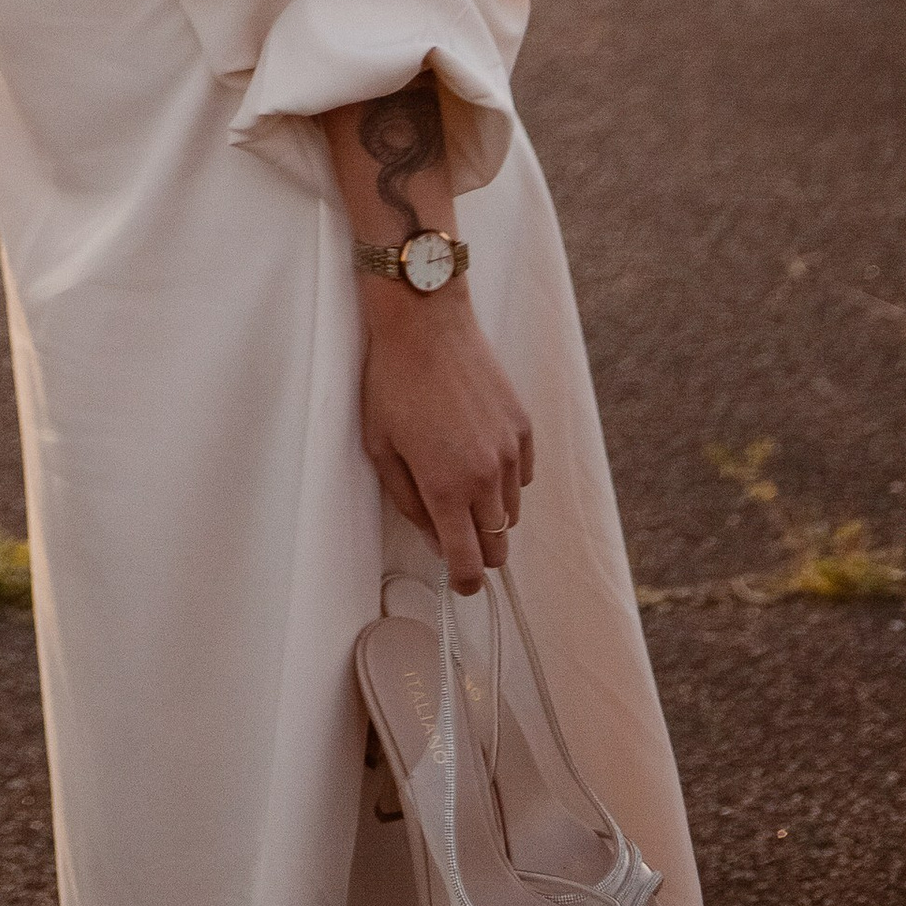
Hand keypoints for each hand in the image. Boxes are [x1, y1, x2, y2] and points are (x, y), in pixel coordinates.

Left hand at [358, 286, 534, 591]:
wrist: (425, 323)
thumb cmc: (393, 381)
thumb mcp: (381, 447)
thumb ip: (408, 502)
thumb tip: (433, 537)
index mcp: (447, 488)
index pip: (468, 563)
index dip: (462, 582)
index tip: (457, 581)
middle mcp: (487, 477)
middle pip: (498, 546)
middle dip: (478, 551)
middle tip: (455, 533)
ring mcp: (511, 453)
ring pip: (512, 513)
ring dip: (489, 512)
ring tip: (459, 480)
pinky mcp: (524, 429)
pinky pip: (523, 477)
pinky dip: (505, 480)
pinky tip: (478, 454)